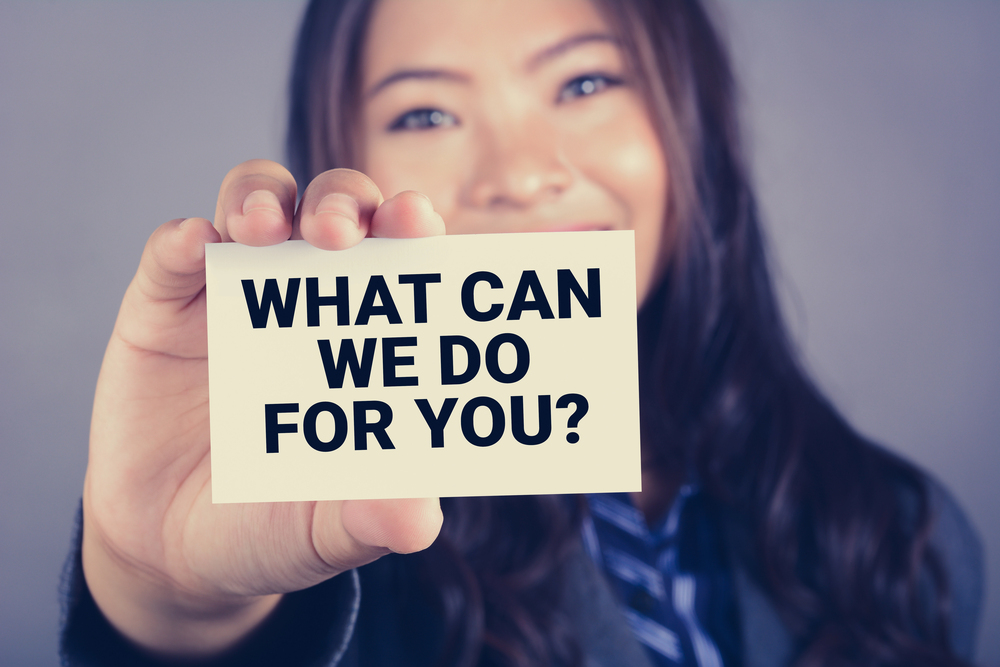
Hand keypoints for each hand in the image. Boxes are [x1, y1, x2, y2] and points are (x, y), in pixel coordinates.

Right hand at [83, 160, 445, 656]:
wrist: (171, 552)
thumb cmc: (272, 526)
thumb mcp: (325, 530)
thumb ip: (370, 520)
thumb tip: (422, 523)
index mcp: (363, 335)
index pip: (398, 256)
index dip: (411, 226)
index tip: (420, 222)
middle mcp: (303, 299)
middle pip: (331, 211)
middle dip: (340, 204)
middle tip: (339, 231)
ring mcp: (230, 296)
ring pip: (254, 205)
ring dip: (262, 200)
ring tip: (263, 227)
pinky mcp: (160, 308)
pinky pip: (169, 255)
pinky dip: (180, 239)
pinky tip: (192, 244)